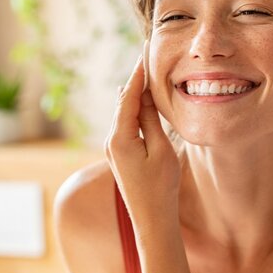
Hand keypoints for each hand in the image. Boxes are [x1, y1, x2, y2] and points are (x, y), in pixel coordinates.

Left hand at [105, 55, 180, 237]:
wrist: (151, 221)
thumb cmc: (161, 188)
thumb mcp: (161, 150)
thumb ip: (150, 120)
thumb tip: (142, 95)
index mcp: (120, 137)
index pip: (128, 96)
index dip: (137, 73)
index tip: (144, 51)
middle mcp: (111, 140)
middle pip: (122, 101)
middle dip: (134, 79)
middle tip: (145, 54)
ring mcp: (113, 148)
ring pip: (123, 113)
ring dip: (133, 93)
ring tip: (144, 71)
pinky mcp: (119, 154)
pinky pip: (125, 124)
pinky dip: (133, 109)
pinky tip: (138, 99)